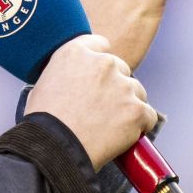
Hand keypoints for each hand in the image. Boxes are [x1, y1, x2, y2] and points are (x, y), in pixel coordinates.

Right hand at [23, 33, 158, 167]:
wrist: (54, 148)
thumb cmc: (44, 122)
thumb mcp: (43, 83)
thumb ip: (65, 73)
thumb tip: (74, 82)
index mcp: (77, 52)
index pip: (101, 45)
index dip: (100, 65)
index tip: (97, 80)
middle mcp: (103, 63)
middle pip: (122, 69)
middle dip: (115, 87)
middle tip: (103, 108)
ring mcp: (123, 86)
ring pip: (137, 91)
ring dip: (129, 105)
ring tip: (112, 125)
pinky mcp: (137, 109)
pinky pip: (148, 116)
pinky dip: (141, 126)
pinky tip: (125, 135)